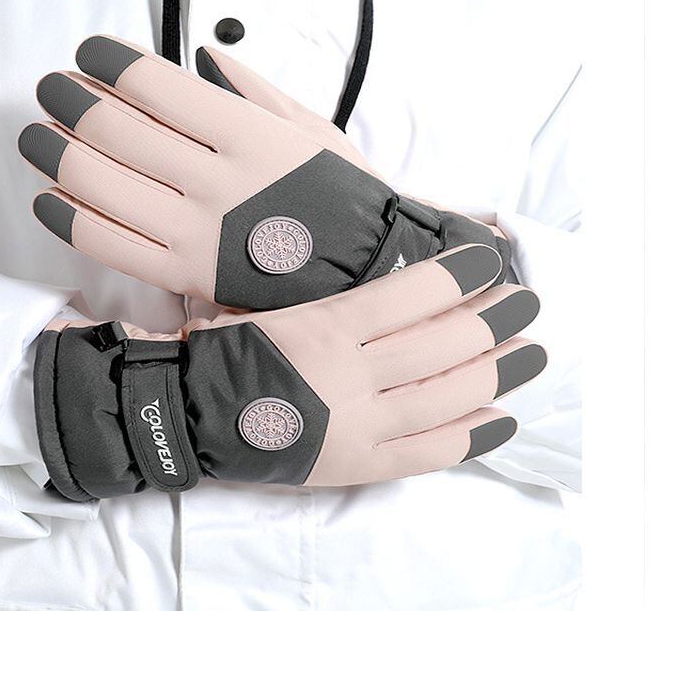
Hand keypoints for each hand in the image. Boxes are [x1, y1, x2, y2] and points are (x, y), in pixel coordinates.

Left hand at [19, 35, 510, 309]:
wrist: (363, 276)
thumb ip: (255, 89)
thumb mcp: (315, 130)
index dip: (106, 60)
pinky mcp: (185, 275)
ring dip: (54, 152)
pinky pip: (109, 243)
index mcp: (250, 136)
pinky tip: (50, 196)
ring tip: (39, 134)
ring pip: (100, 186)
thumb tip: (203, 57)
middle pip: (113, 129)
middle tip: (53, 87)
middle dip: (68, 98)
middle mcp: (218, 182)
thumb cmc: (343, 200)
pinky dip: (68, 217)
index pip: (153, 85)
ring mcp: (198, 232)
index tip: (90, 52)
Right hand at [34, 246, 543, 499]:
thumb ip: (324, 291)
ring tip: (533, 352)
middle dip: (495, 318)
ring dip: (498, 371)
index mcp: (324, 328)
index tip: (489, 255)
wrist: (187, 416)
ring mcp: (358, 426)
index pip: (410, 294)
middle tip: (529, 300)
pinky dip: (472, 436)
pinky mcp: (358, 466)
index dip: (458, 272)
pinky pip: (428, 454)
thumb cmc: (223, 349)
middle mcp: (349, 376)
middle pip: (442, 344)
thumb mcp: (266, 303)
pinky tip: (503, 419)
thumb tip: (386, 272)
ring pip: (446, 396)